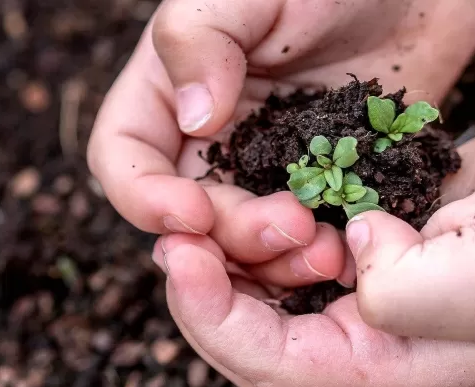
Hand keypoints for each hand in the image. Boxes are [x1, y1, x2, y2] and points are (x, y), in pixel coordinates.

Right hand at [88, 0, 474, 287]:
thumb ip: (201, 39)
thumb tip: (196, 120)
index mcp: (169, 92)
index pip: (124, 157)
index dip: (144, 197)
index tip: (192, 213)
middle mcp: (209, 140)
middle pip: (189, 216)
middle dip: (230, 234)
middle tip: (290, 226)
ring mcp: (264, 169)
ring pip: (243, 242)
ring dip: (274, 260)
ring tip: (326, 250)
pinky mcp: (318, 187)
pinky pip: (303, 238)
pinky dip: (317, 254)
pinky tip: (350, 248)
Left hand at [152, 113, 474, 386]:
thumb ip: (398, 291)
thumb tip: (348, 253)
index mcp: (386, 369)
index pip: (273, 366)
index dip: (214, 318)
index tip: (181, 258)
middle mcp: (365, 340)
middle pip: (253, 334)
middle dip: (205, 289)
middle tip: (174, 235)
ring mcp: (361, 292)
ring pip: (265, 291)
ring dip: (232, 256)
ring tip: (208, 216)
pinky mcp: (363, 246)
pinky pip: (292, 249)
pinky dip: (264, 229)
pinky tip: (254, 202)